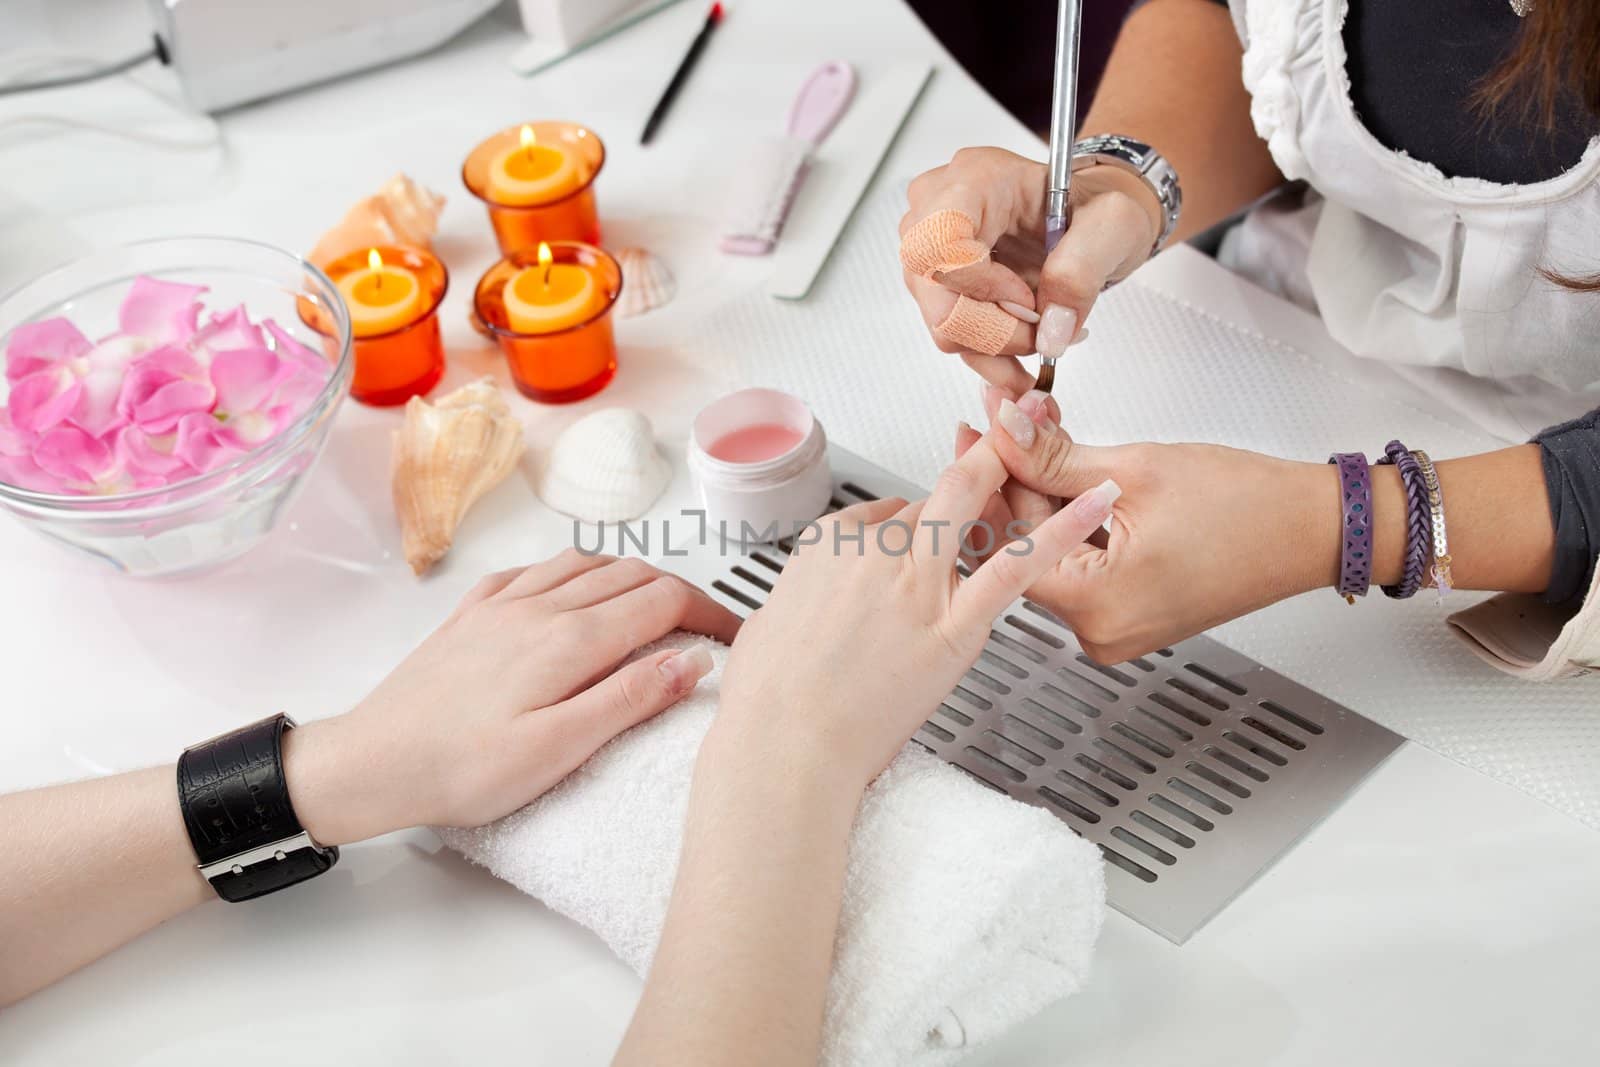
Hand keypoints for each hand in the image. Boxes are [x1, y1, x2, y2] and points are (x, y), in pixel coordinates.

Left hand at [284, 552, 742, 843]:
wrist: (371, 762)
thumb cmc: (461, 769)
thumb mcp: (559, 750)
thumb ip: (630, 699)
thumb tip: (693, 661)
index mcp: (569, 641)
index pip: (664, 602)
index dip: (711, 614)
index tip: (738, 637)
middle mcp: (539, 607)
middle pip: (632, 574)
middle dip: (681, 592)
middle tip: (707, 627)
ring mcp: (502, 605)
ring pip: (585, 563)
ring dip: (632, 575)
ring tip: (655, 606)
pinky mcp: (471, 615)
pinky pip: (534, 571)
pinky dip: (571, 572)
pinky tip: (571, 592)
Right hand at [710, 437, 1121, 791]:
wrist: (784, 746)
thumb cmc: (767, 702)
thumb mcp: (768, 626)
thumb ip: (801, 601)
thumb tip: (803, 605)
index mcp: (826, 544)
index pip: (885, 513)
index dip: (913, 527)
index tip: (924, 539)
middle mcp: (873, 550)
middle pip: (933, 498)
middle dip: (971, 468)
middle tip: (1001, 447)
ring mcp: (916, 582)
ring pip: (968, 506)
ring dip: (1004, 480)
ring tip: (1040, 452)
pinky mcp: (954, 625)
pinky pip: (1016, 565)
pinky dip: (1063, 529)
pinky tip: (1095, 502)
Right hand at [899, 146, 1161, 394]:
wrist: (1086, 216)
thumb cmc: (1093, 205)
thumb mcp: (1113, 224)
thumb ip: (1082, 271)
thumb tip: (1050, 331)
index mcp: (977, 178)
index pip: (939, 240)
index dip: (980, 285)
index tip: (1028, 299)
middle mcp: (940, 209)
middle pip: (935, 292)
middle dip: (993, 330)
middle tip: (1044, 334)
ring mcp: (933, 250)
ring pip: (942, 323)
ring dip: (997, 347)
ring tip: (1044, 337)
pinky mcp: (939, 285)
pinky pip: (953, 335)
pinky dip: (992, 355)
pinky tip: (1026, 350)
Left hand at [966, 391, 1340, 662]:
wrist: (1313, 529)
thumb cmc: (1248, 508)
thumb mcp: (1134, 470)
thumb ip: (1053, 457)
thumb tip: (1004, 432)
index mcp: (1097, 608)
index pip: (1010, 544)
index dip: (990, 479)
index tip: (976, 433)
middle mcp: (1101, 632)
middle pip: (1028, 549)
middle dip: (1016, 479)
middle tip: (1004, 423)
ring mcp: (1116, 628)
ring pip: (1054, 553)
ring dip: (1044, 494)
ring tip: (1039, 435)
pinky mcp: (1130, 615)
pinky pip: (1082, 565)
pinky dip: (1073, 519)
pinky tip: (1069, 473)